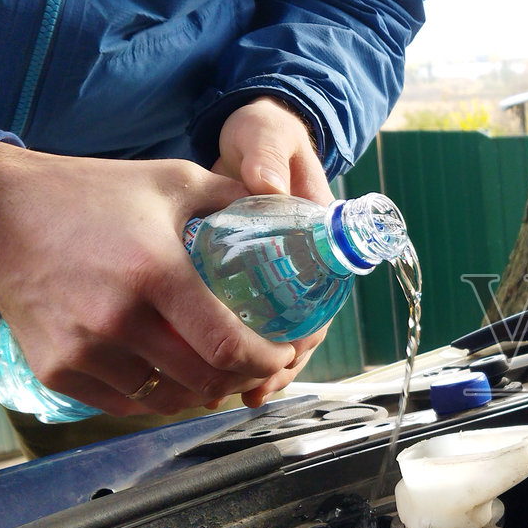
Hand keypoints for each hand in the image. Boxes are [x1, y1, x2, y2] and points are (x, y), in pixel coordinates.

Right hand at [0, 144, 298, 416]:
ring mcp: (83, 350)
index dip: (266, 360)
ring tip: (215, 370)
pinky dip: (155, 396)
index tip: (281, 353)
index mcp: (155, 272)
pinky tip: (170, 375)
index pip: (229, 346)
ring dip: (200, 391)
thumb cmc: (92, 193)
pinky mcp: (56, 369)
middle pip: (204, 381)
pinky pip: (124, 403)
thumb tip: (285, 213)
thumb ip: (232, 197)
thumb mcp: (171, 180)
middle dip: (242, 378)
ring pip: (166, 399)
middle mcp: (117, 319)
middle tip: (256, 365)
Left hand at [213, 96, 332, 406]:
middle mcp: (302, 265)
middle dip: (273, 365)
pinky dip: (228, 355)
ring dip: (250, 369)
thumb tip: (265, 184)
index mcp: (317, 239)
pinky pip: (245, 325)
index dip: (304, 334)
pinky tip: (206, 377)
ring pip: (271, 336)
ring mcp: (276, 275)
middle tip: (247, 386)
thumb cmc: (264, 135)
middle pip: (298, 330)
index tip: (282, 355)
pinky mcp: (247, 280)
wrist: (249, 136)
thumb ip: (267, 157)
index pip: (321, 299)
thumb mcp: (267, 137)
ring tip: (222, 392)